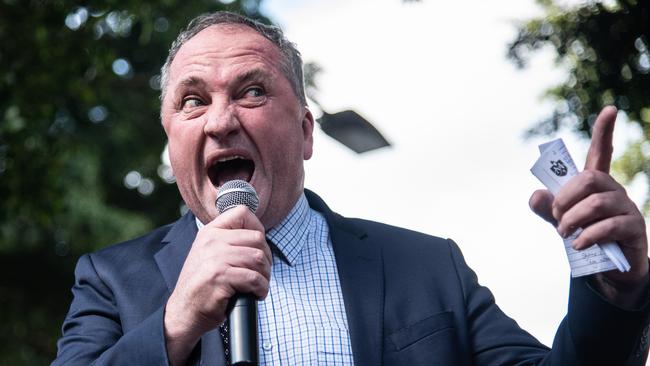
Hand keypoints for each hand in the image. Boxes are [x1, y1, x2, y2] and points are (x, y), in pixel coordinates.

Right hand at [163, 206, 270, 364]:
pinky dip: (261, 289)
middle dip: (266, 258)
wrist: (183, 312)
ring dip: (265, 275)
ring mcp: (215, 258)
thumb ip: (228, 241)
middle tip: (261, 273)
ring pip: (258, 258)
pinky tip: (255, 294)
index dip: (258, 228)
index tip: (258, 248)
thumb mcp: (210, 254)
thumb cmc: (203, 286)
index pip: (243, 213)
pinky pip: (254, 278)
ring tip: (258, 285)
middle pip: (257, 238)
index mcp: (210, 232)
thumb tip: (259, 236)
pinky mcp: (220, 277)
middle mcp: (212, 241)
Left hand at [529, 106, 648, 307]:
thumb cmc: (585, 235)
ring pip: (597, 203)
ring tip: (564, 233)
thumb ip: (547, 208)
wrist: (610, 267)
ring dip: (573, 219)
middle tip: (557, 217)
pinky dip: (587, 236)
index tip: (609, 109)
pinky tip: (578, 244)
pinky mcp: (634, 229)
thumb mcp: (561, 221)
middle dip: (565, 198)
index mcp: (597, 183)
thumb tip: (536, 196)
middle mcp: (614, 190)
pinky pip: (609, 226)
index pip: (601, 151)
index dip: (604, 131)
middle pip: (589, 179)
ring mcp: (627, 208)